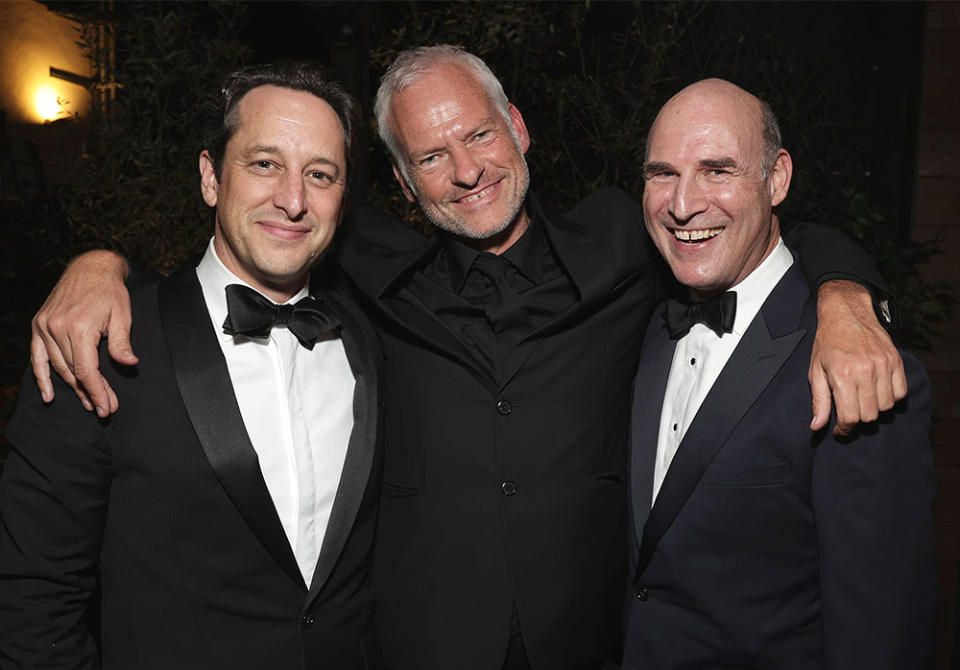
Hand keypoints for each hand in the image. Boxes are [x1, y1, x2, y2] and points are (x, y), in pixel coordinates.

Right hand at [30, 251, 135, 416]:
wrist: (91, 268)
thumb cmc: (110, 291)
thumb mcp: (123, 316)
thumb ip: (122, 343)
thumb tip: (130, 364)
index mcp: (79, 327)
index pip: (87, 370)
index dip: (98, 391)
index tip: (108, 406)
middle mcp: (57, 328)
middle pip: (73, 372)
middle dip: (90, 393)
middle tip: (104, 409)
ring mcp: (45, 326)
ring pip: (58, 367)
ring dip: (72, 388)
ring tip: (88, 402)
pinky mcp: (39, 324)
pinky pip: (38, 357)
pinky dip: (42, 376)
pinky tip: (49, 395)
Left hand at [809, 280, 906, 435]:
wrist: (846, 313)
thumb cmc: (827, 343)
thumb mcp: (815, 371)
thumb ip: (819, 401)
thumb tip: (817, 426)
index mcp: (842, 375)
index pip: (850, 417)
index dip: (844, 429)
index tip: (841, 429)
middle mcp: (865, 371)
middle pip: (869, 415)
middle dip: (857, 419)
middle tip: (849, 411)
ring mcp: (883, 365)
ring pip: (886, 406)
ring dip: (874, 408)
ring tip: (862, 399)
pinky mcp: (895, 360)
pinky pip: (900, 392)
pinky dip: (890, 397)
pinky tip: (877, 391)